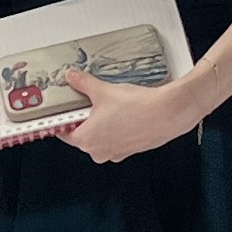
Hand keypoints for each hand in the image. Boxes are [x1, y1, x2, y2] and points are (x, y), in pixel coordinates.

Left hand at [55, 72, 200, 165]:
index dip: (63, 119)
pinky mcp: (131, 150)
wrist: (168, 113)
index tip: (62, 111)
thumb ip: (83, 83)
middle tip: (89, 100)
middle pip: (82, 134)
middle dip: (84, 118)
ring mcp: (116, 153)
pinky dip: (117, 127)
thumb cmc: (137, 108)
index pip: (63, 133)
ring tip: (111, 103)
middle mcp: (99, 151)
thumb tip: (73, 78)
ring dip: (102, 122)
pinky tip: (125, 111)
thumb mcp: (103, 90)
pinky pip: (117, 138)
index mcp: (86, 140)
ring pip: (101, 136)